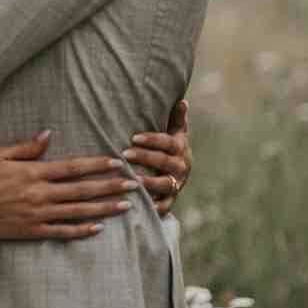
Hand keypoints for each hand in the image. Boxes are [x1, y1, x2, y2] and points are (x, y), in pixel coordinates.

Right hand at [0, 132, 138, 240]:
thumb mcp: (1, 154)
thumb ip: (27, 147)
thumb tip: (48, 134)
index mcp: (35, 173)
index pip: (73, 168)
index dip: (96, 165)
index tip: (116, 162)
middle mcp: (41, 194)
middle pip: (82, 190)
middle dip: (110, 186)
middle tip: (133, 185)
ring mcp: (39, 214)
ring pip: (78, 211)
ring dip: (104, 208)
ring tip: (125, 206)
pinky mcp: (35, 230)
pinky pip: (63, 231)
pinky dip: (82, 230)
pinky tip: (98, 228)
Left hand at [123, 98, 191, 216]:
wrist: (179, 173)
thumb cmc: (170, 146)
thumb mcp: (175, 131)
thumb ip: (176, 118)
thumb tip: (182, 101)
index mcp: (180, 148)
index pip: (167, 142)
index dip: (152, 140)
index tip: (133, 137)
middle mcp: (181, 167)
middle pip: (164, 162)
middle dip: (145, 157)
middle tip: (125, 154)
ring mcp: (176, 185)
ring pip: (165, 185)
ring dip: (149, 183)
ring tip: (133, 179)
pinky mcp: (171, 201)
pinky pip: (164, 207)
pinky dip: (154, 207)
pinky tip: (139, 204)